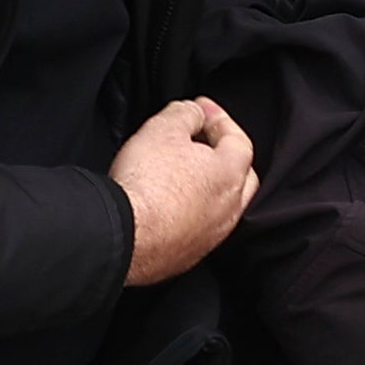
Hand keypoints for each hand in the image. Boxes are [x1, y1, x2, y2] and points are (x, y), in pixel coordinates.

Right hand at [112, 96, 256, 285]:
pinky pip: (199, 229)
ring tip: (182, 173)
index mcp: (230, 173)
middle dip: (222, 154)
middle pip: (239, 175)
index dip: (218, 118)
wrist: (125, 237)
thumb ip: (185, 113)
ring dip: (207, 187)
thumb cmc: (146, 184)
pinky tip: (168, 207)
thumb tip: (193, 113)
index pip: (237, 139)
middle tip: (200, 141)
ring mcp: (211, 236)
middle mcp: (229, 208)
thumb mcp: (164, 128)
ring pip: (221, 206)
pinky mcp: (189, 256)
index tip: (201, 109)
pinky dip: (190, 213)